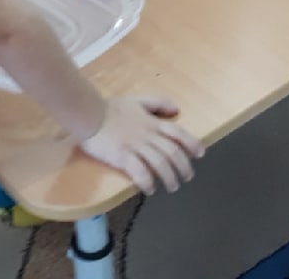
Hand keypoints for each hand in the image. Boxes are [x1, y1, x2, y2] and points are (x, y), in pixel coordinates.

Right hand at [80, 95, 203, 194]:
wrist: (88, 113)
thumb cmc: (111, 108)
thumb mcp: (137, 100)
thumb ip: (157, 103)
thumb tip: (176, 109)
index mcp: (151, 122)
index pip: (177, 133)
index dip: (191, 143)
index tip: (200, 154)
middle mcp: (147, 134)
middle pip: (172, 151)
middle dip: (183, 165)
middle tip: (188, 177)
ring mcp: (135, 145)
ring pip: (159, 163)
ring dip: (169, 176)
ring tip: (172, 187)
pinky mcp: (122, 156)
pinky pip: (139, 171)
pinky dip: (147, 181)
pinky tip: (150, 189)